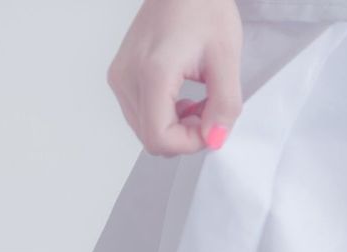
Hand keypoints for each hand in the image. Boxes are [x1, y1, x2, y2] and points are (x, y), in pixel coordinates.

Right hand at [107, 0, 243, 156]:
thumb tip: (215, 139)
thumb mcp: (227, 59)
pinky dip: (166, 117)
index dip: (191, 143)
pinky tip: (183, 98)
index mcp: (152, 73)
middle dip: (186, 136)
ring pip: (146, 130)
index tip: (212, 124)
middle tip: (209, 111)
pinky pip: (141, 114)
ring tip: (199, 102)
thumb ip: (225, 106)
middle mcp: (127, 77)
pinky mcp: (120, 75)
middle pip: (151, 139)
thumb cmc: (204, 9)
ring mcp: (120, 77)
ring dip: (177, 127)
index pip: (161, 138)